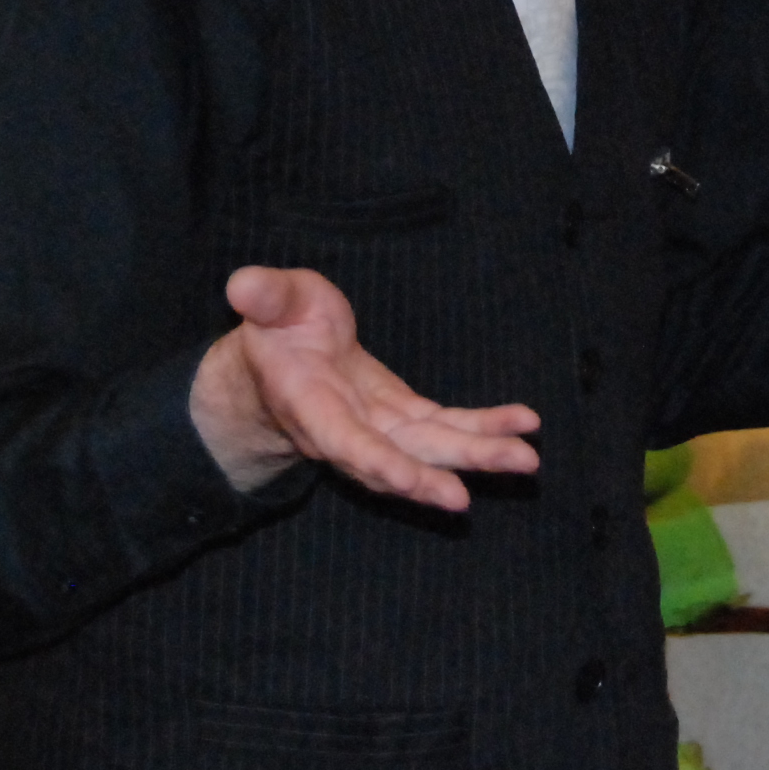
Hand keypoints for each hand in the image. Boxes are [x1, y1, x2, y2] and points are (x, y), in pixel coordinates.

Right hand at [191, 266, 543, 507]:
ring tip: (526, 458)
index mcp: (310, 405)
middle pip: (398, 458)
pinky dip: (484, 427)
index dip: (378, 462)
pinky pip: (448, 428)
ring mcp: (380, 428)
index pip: (345, 443)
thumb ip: (264, 297)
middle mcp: (348, 430)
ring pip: (430, 450)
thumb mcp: (270, 301)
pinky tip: (523, 423)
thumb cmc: (277, 325)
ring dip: (477, 456)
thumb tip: (242, 285)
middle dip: (440, 473)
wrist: (283, 356)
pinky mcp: (406, 417)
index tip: (412, 482)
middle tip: (484, 484)